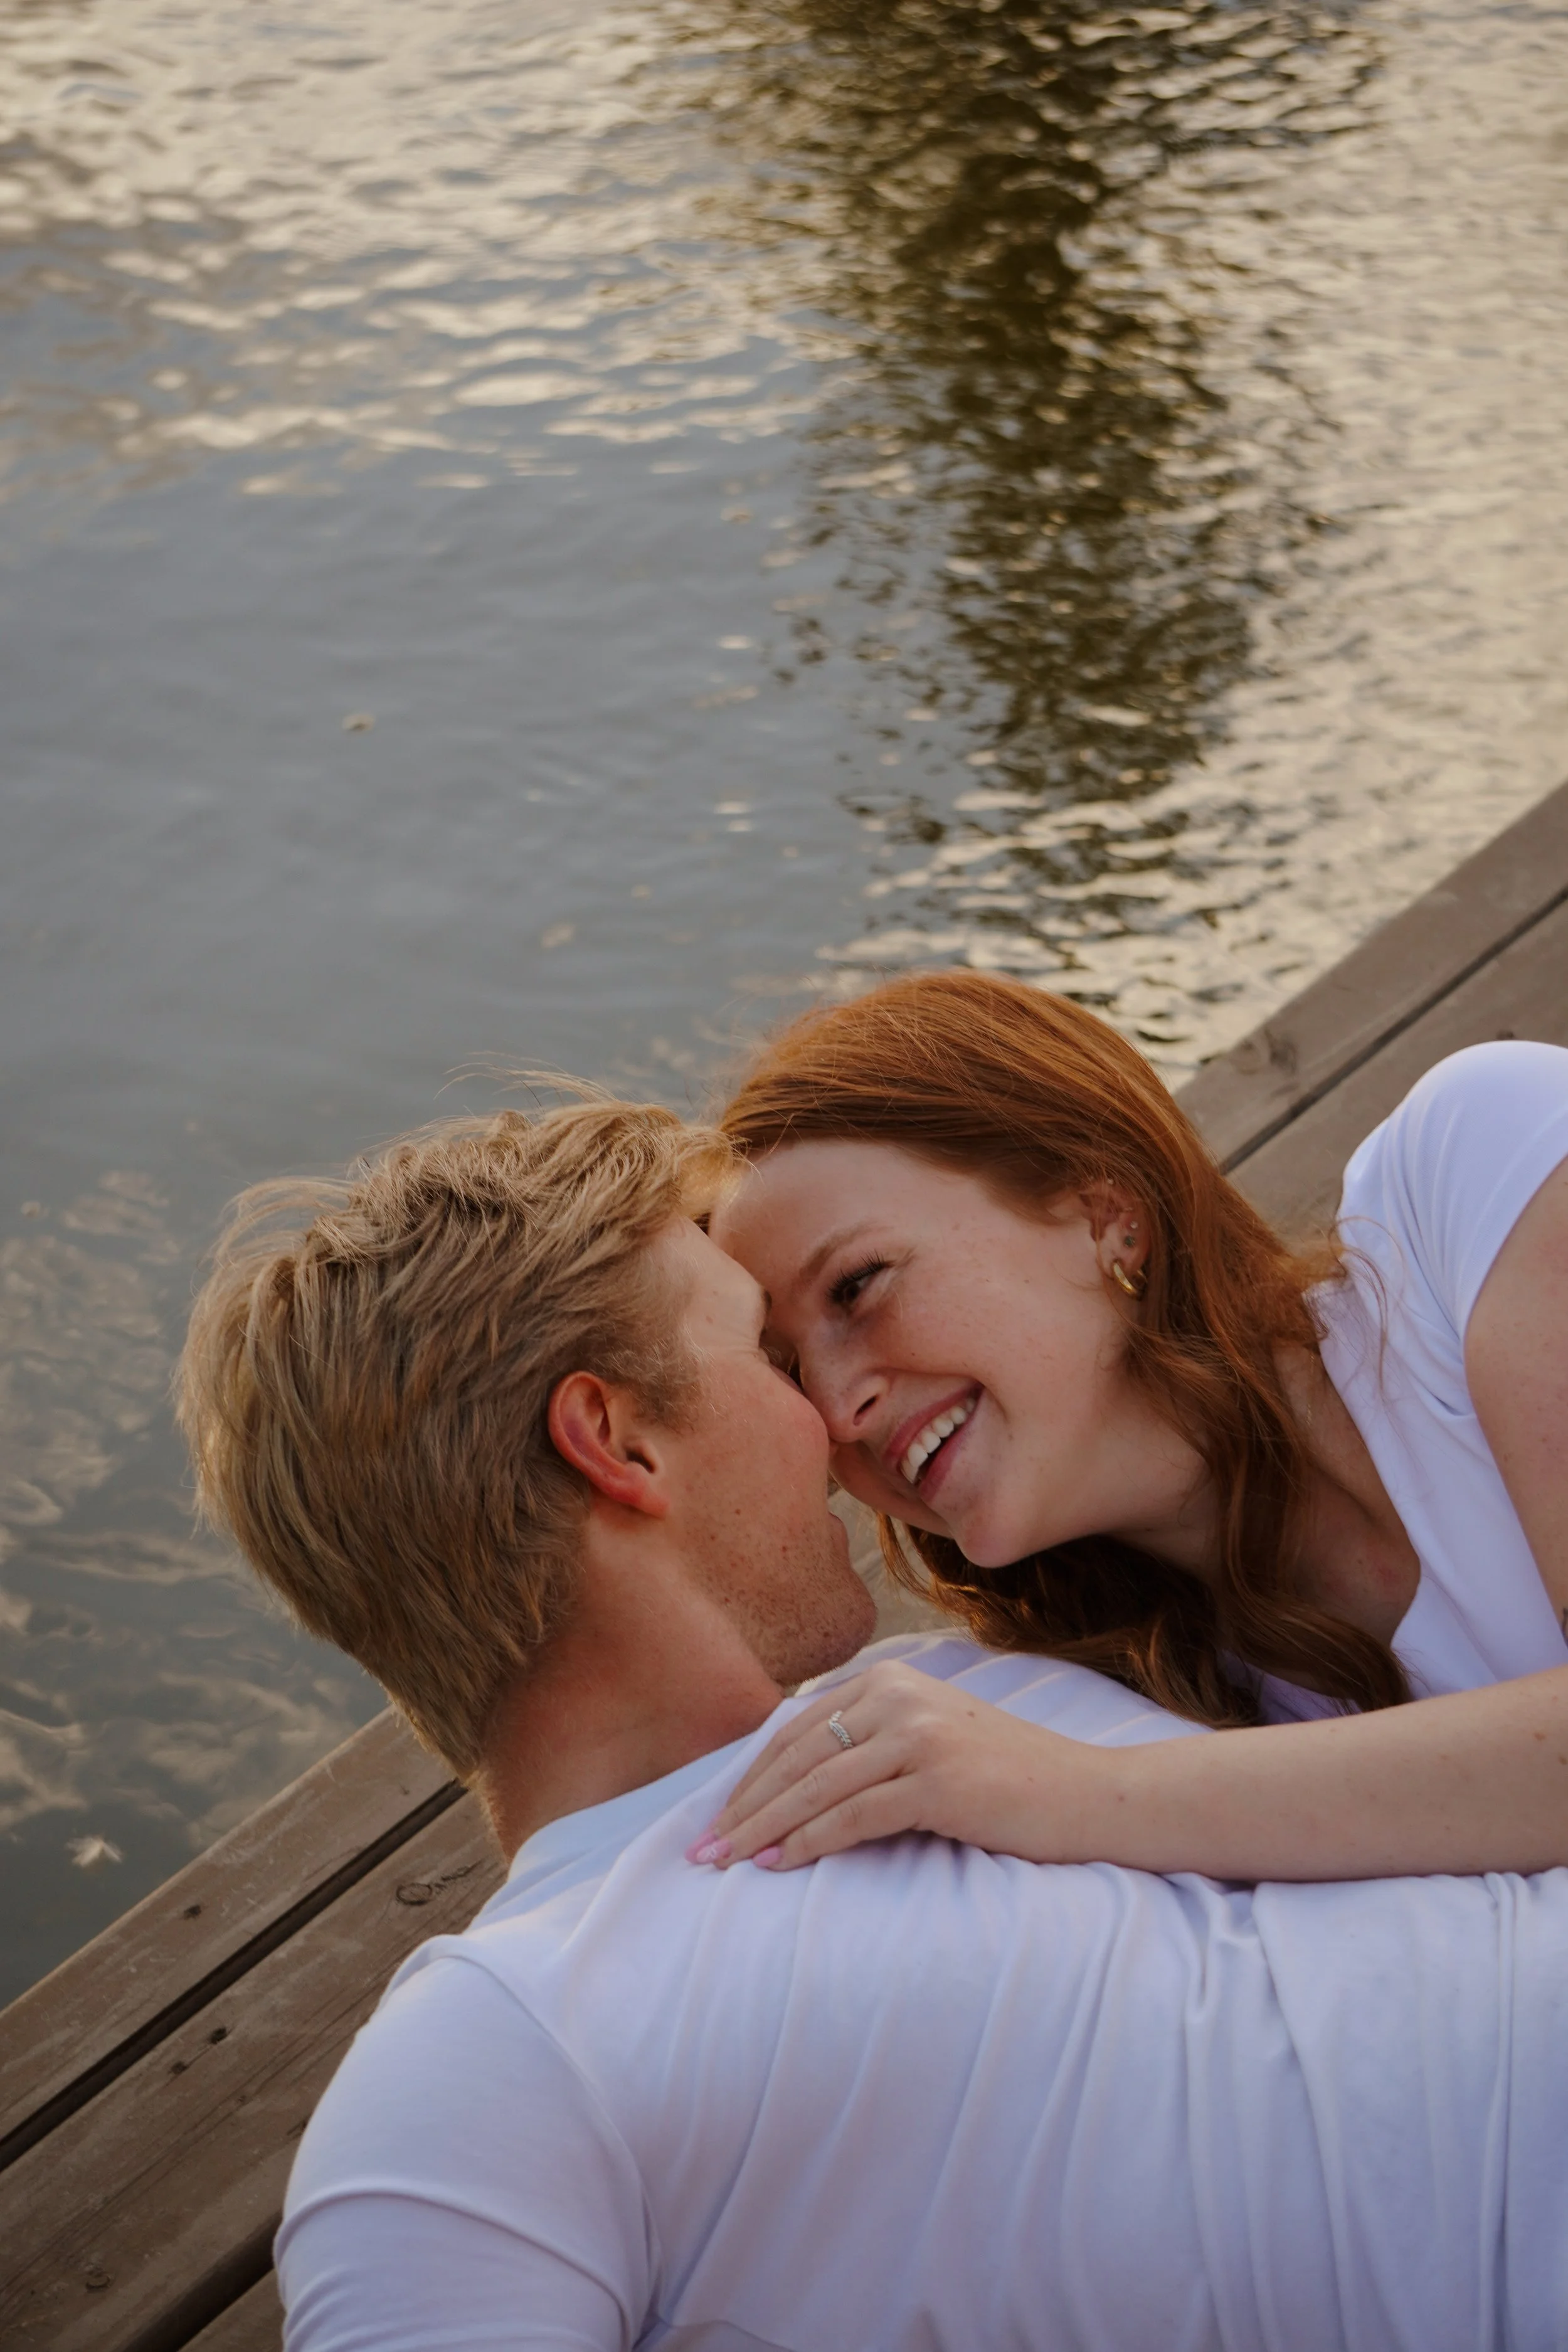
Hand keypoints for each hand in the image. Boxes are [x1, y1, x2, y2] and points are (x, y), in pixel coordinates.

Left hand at [686, 1660, 1116, 1871]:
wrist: (1089, 1795)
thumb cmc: (1007, 1779)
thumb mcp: (931, 1740)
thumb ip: (872, 1743)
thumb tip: (795, 1785)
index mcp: (890, 1679)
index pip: (798, 1728)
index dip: (751, 1776)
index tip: (717, 1818)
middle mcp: (898, 1695)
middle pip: (797, 1757)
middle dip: (743, 1808)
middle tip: (700, 1852)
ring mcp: (918, 1734)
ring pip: (815, 1788)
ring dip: (761, 1831)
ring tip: (722, 1865)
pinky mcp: (936, 1779)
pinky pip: (852, 1816)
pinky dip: (807, 1843)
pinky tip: (776, 1866)